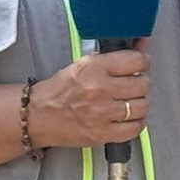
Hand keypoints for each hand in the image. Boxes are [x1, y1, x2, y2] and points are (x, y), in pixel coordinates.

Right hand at [26, 44, 149, 148]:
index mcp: (94, 67)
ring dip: (138, 104)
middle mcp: (100, 88)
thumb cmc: (58, 90)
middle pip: (141, 84)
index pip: (136, 60)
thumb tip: (140, 46)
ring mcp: (102, 113)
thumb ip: (112, 57)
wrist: (37, 116)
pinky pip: (134, 129)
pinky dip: (134, 124)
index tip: (140, 65)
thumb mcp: (83, 64)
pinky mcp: (102, 133)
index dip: (141, 62)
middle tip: (131, 85)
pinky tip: (126, 119)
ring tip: (127, 102)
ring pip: (141, 106)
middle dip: (139, 83)